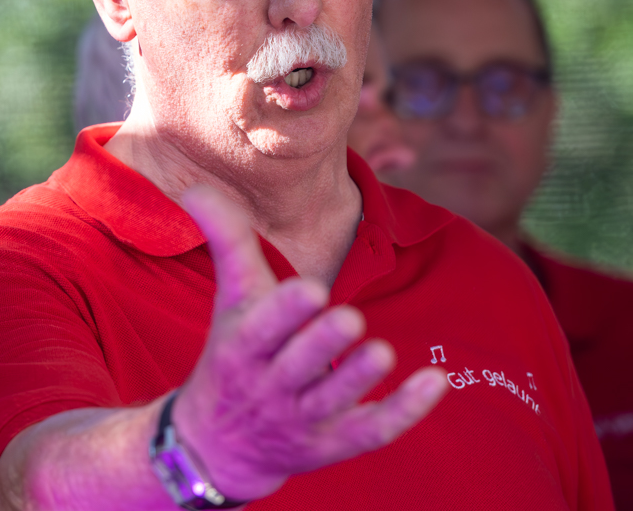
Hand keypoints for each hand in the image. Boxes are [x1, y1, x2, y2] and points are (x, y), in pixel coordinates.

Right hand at [172, 186, 447, 501]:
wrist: (215, 446)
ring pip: (333, 401)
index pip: (260, 331)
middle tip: (350, 319)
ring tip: (383, 352)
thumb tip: (197, 186)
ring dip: (357, 379)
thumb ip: (226, 240)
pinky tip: (435, 381)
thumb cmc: (232, 353)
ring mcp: (302, 419)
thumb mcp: (228, 299)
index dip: (284, 312)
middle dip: (321, 345)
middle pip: (297, 367)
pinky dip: (405, 411)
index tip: (311, 289)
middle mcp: (270, 387)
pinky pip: (372, 431)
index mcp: (241, 348)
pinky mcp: (333, 442)